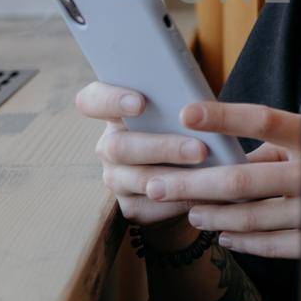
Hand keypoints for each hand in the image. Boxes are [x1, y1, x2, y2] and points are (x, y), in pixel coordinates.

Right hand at [76, 81, 205, 246]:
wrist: (194, 167)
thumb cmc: (189, 123)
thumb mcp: (184, 103)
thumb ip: (183, 92)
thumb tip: (198, 95)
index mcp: (115, 112)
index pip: (92, 102)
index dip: (110, 101)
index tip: (140, 103)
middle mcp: (109, 146)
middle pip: (119, 147)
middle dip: (162, 148)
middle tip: (199, 149)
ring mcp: (116, 178)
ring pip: (138, 180)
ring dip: (175, 178)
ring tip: (208, 175)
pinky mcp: (130, 207)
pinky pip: (151, 208)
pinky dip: (181, 202)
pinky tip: (204, 196)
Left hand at [144, 100, 300, 259]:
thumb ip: (268, 146)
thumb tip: (215, 152)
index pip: (262, 120)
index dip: (223, 117)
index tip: (186, 112)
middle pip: (242, 179)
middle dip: (192, 183)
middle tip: (157, 183)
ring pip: (250, 217)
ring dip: (212, 215)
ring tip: (188, 209)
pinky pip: (272, 244)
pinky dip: (243, 241)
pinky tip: (223, 235)